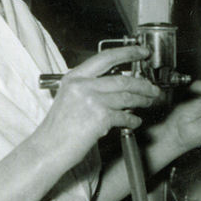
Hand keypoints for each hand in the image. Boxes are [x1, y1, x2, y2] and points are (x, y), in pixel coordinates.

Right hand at [37, 46, 160, 165]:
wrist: (48, 148)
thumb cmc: (58, 128)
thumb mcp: (69, 98)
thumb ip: (89, 88)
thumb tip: (116, 85)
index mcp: (74, 77)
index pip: (106, 58)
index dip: (128, 52)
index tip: (141, 52)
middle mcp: (83, 85)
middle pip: (122, 79)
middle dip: (142, 84)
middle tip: (152, 88)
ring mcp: (92, 101)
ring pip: (127, 96)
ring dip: (142, 100)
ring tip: (148, 102)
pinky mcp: (100, 117)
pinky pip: (124, 116)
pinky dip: (132, 119)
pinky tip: (134, 121)